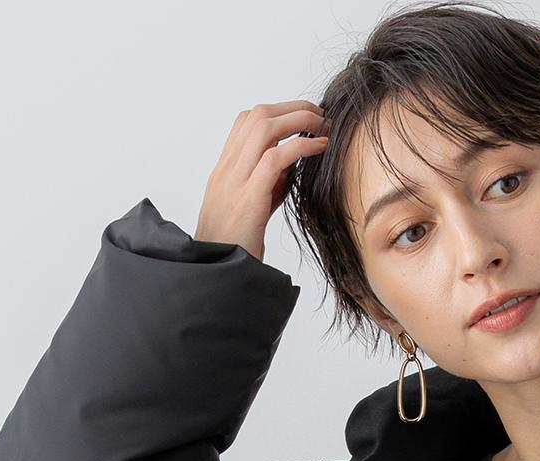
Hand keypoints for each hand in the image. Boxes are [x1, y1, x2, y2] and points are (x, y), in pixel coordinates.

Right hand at [195, 101, 329, 262]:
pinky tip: (321, 146)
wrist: (216, 272)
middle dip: (292, 107)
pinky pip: (276, 158)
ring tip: (323, 124)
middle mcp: (227, 169)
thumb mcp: (251, 208)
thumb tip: (293, 164)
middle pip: (257, 116)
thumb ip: (268, 184)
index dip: (276, 111)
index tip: (301, 117)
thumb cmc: (236, 246)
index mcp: (225, 170)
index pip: (246, 122)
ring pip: (264, 128)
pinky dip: (302, 146)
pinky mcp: (248, 198)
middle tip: (320, 114)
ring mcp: (235, 181)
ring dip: (298, 119)